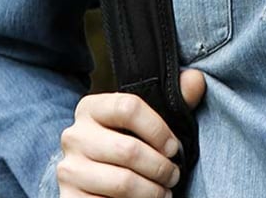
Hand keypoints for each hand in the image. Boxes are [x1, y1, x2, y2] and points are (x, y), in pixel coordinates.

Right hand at [59, 68, 206, 196]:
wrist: (89, 178)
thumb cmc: (125, 145)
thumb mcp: (146, 122)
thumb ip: (174, 100)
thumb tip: (196, 80)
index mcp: (91, 108)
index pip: (128, 107)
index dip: (159, 130)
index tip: (174, 148)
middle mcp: (75, 136)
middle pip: (129, 149)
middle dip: (161, 168)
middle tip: (174, 176)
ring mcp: (69, 169)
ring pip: (123, 182)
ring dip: (152, 191)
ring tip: (163, 192)